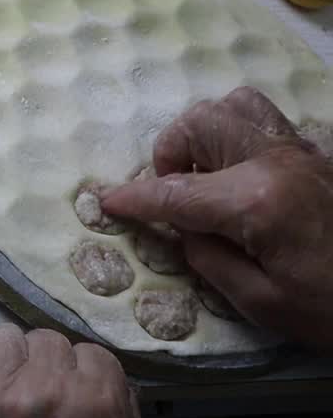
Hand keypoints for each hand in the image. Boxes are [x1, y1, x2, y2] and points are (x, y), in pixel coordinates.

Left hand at [0, 325, 140, 417]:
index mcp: (101, 403)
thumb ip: (116, 414)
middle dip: (39, 366)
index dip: (76, 374)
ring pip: (1, 338)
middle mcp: (51, 388)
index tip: (64, 391)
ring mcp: (0, 392)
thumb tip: (100, 379)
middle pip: (45, 341)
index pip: (90, 353)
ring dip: (1, 361)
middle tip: (29, 396)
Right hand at [102, 87, 332, 350]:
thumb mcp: (260, 302)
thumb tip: (182, 231)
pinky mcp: (316, 156)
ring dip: (205, 135)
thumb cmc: (331, 310)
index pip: (175, 192)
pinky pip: (264, 120)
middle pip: (201, 124)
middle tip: (173, 196)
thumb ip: (208, 259)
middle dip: (170, 155)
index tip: (106, 201)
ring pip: (234, 106)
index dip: (134, 198)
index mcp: (256, 201)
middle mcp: (276, 162)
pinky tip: (236, 174)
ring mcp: (300, 153)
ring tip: (204, 175)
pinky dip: (236, 134)